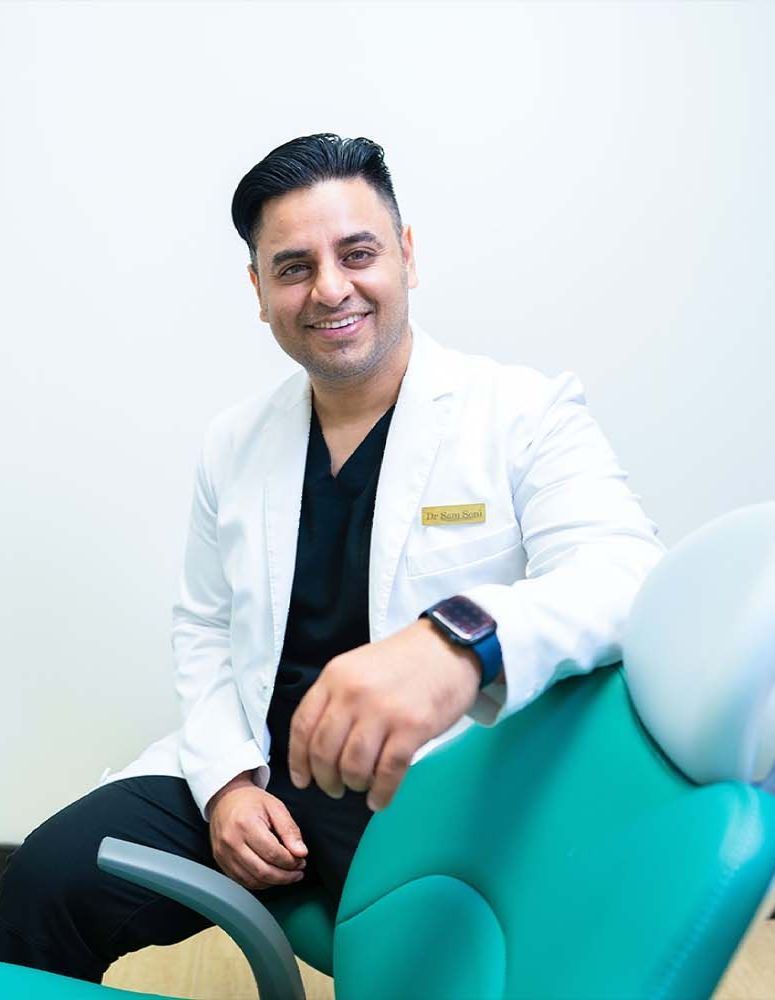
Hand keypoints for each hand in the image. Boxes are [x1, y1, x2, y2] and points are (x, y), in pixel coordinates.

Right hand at [208, 772, 307, 891]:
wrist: (226, 799)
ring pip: (253, 880)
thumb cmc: (251, 801)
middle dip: (285, 876)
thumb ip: (289, 830)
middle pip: (263, 871)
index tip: (301, 860)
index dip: (290, 861)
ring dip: (274, 882)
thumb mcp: (275, 807)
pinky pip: (243, 881)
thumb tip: (301, 852)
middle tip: (298, 871)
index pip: (272, 853)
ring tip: (288, 874)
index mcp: (246, 824)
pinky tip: (272, 876)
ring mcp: (224, 854)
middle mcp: (231, 841)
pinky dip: (260, 883)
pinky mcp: (221, 862)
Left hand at [287, 619, 481, 811]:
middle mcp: (354, 694)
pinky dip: (380, 794)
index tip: (302, 779)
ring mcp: (384, 711)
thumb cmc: (403, 661)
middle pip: (324, 751)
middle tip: (333, 788)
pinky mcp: (413, 728)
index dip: (298, 759)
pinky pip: (387, 773)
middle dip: (325, 779)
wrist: (448, 647)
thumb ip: (336, 698)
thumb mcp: (357, 666)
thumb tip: (319, 747)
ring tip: (359, 786)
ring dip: (353, 785)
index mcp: (336, 677)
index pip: (303, 725)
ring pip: (353, 766)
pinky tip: (379, 800)